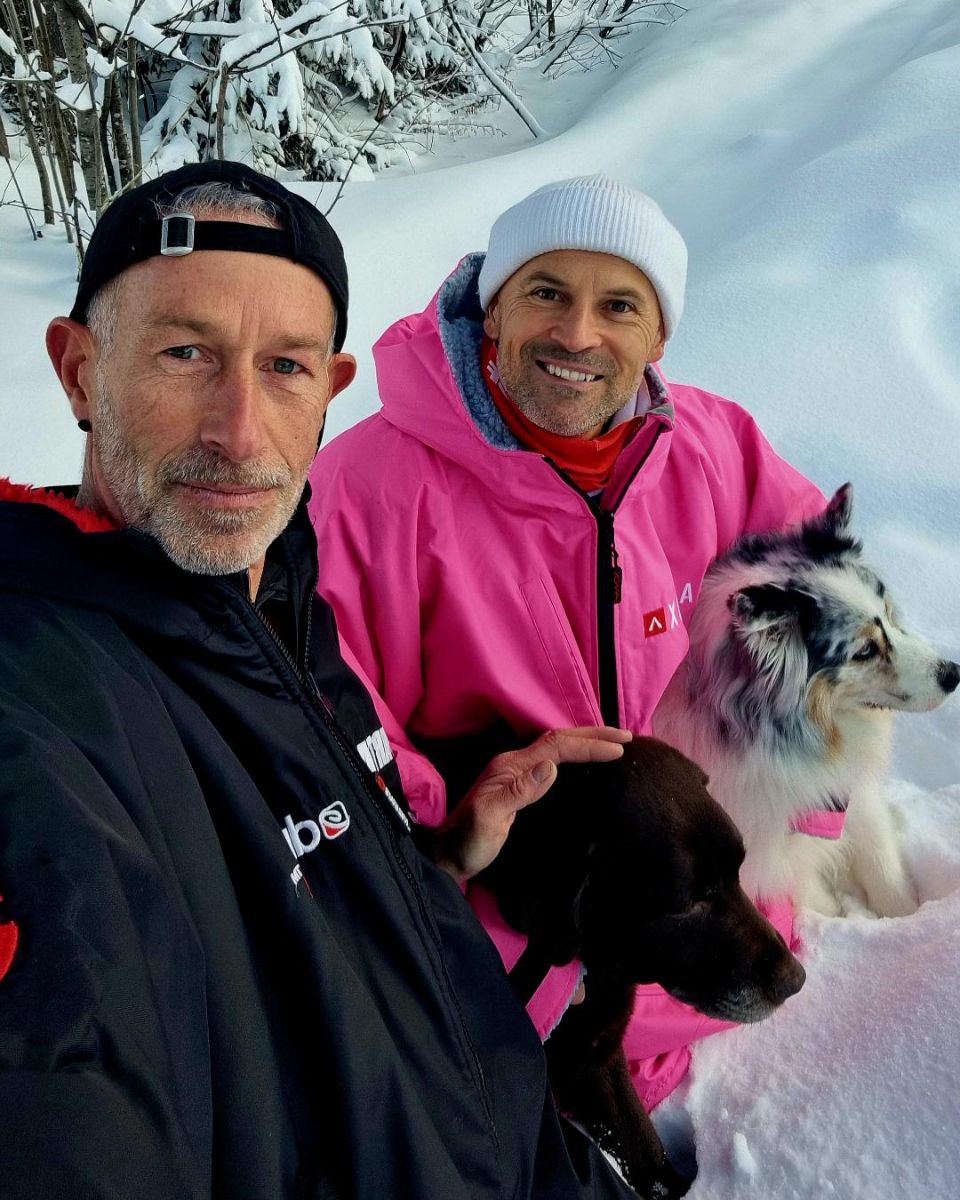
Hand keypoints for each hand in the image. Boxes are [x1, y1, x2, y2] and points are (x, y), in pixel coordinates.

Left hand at [433, 727, 631, 884]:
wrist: (447, 856)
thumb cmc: (468, 842)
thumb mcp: (490, 819)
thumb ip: (519, 791)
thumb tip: (552, 766)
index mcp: (511, 766)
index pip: (556, 747)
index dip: (588, 745)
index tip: (619, 749)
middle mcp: (515, 764)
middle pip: (559, 740)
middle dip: (593, 735)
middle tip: (627, 737)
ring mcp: (517, 775)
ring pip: (556, 748)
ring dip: (585, 742)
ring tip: (613, 742)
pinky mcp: (519, 788)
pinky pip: (554, 762)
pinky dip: (575, 756)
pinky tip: (585, 763)